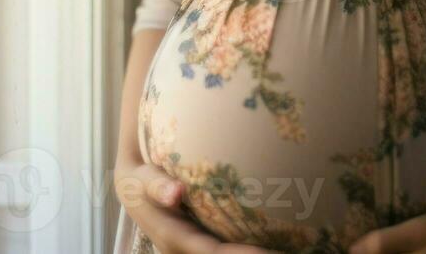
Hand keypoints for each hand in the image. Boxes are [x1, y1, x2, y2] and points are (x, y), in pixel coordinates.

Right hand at [114, 160, 277, 253]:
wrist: (134, 190)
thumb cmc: (142, 180)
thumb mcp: (143, 180)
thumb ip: (158, 186)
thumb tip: (176, 192)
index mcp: (175, 239)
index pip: (213, 253)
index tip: (268, 253)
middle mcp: (186, 251)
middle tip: (290, 252)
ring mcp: (195, 250)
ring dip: (253, 252)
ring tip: (291, 249)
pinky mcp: (203, 244)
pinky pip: (227, 249)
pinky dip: (247, 248)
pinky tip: (279, 242)